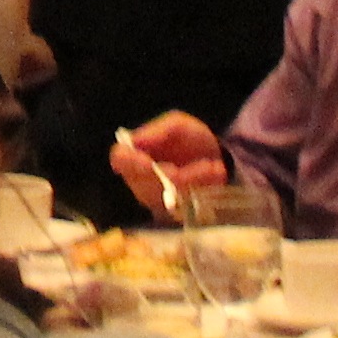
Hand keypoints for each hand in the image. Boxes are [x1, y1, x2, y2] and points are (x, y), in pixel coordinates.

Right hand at [112, 113, 229, 213]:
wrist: (218, 158)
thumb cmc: (190, 140)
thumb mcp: (177, 125)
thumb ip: (158, 131)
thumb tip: (135, 141)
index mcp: (135, 154)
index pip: (120, 159)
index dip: (129, 162)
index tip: (147, 162)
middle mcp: (140, 181)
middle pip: (142, 184)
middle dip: (167, 176)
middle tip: (190, 166)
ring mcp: (156, 200)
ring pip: (166, 196)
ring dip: (192, 180)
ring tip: (214, 166)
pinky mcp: (174, 213)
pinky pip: (185, 205)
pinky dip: (203, 188)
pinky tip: (216, 174)